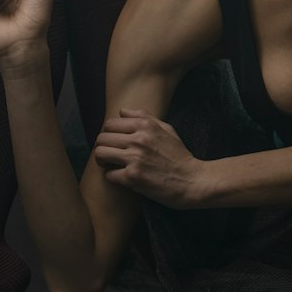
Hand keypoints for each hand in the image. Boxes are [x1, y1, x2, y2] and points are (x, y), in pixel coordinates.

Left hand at [94, 109, 208, 208]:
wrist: (192, 181)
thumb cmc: (179, 155)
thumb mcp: (167, 129)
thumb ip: (144, 117)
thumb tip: (122, 111)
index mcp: (146, 126)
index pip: (110, 123)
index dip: (109, 133)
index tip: (115, 142)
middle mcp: (138, 139)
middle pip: (101, 138)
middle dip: (104, 147)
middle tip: (111, 155)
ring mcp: (135, 158)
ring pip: (100, 154)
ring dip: (103, 161)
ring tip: (112, 165)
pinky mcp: (133, 177)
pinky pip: (108, 175)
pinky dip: (113, 177)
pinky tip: (122, 177)